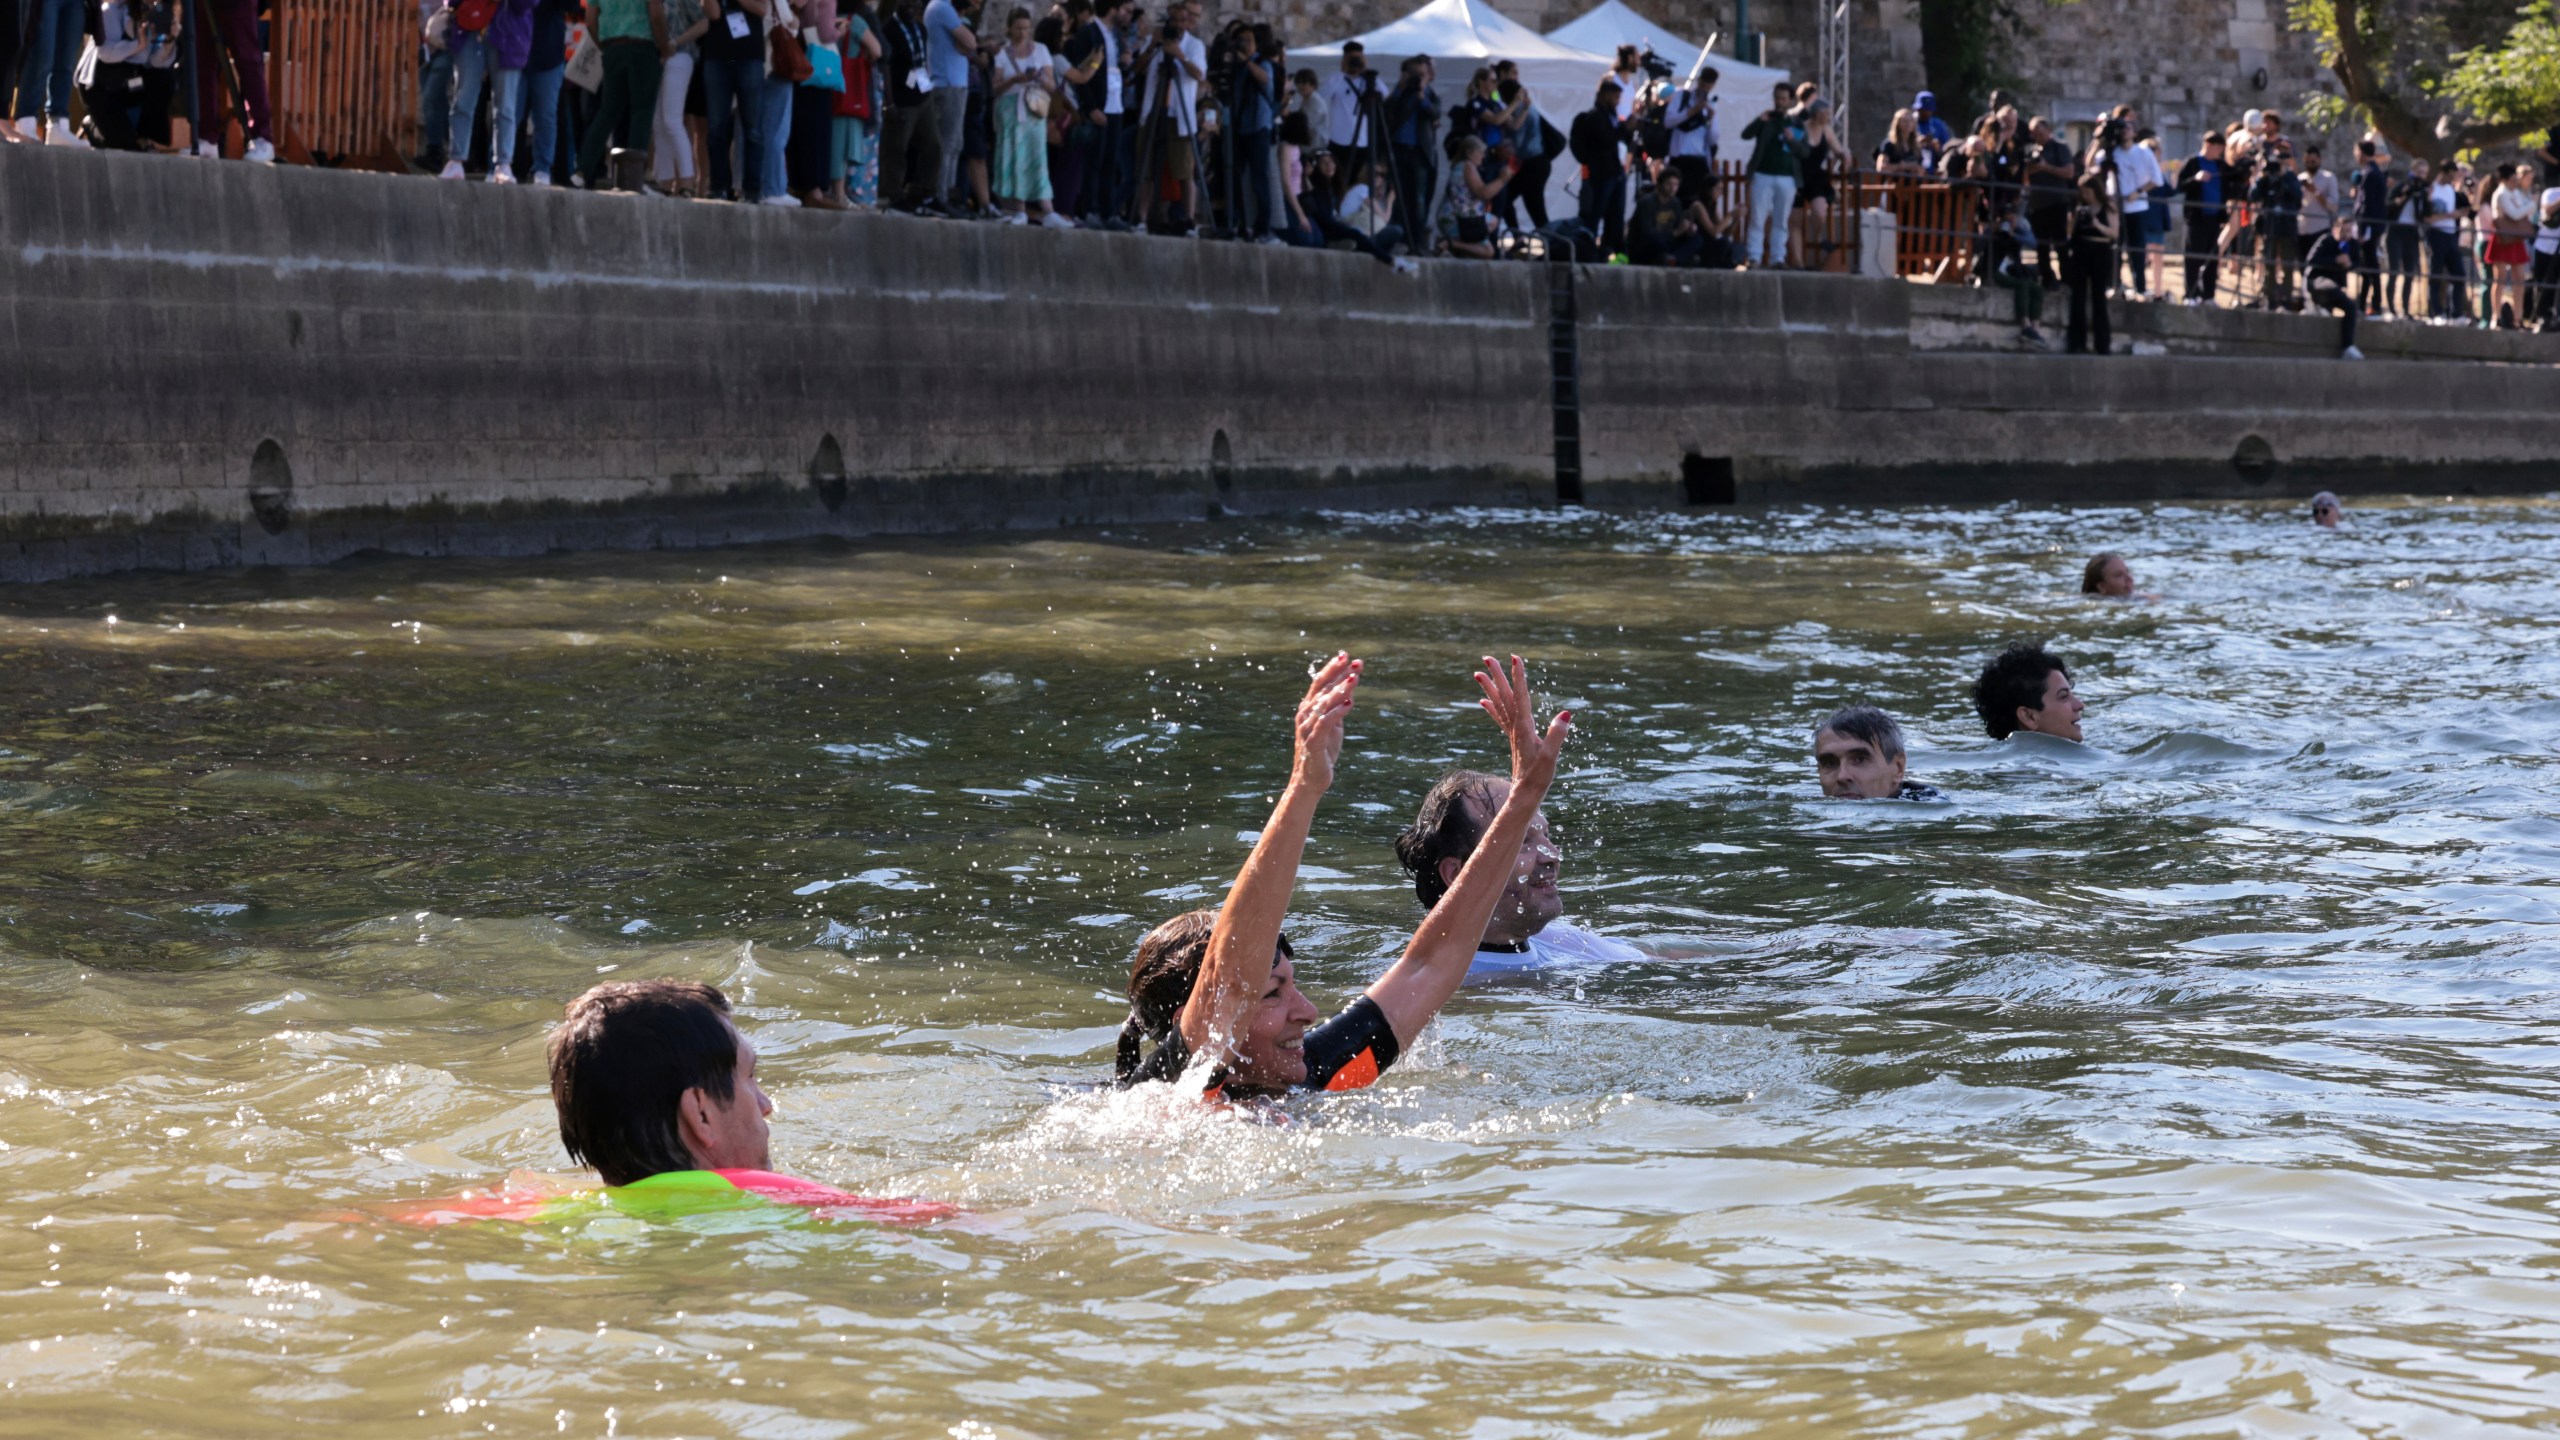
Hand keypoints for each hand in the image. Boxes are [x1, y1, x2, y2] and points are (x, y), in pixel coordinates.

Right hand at [1290, 651, 1360, 791]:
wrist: (1310, 780)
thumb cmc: (1322, 751)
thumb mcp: (1334, 725)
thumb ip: (1339, 706)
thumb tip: (1350, 687)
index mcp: (1308, 708)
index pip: (1320, 683)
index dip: (1332, 668)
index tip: (1346, 655)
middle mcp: (1305, 715)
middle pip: (1321, 689)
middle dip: (1337, 673)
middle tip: (1353, 661)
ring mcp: (1307, 728)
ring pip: (1324, 703)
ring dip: (1340, 690)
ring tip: (1355, 678)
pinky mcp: (1313, 742)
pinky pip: (1325, 723)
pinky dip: (1337, 712)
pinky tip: (1350, 704)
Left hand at [1474, 655, 1568, 800]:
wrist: (1524, 795)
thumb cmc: (1538, 778)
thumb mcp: (1550, 757)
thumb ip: (1557, 736)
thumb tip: (1566, 715)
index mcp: (1524, 728)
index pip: (1521, 696)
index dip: (1518, 676)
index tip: (1514, 658)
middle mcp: (1516, 727)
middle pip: (1504, 696)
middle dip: (1497, 676)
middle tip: (1487, 658)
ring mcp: (1513, 733)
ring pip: (1499, 704)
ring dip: (1489, 688)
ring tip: (1478, 673)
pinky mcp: (1514, 739)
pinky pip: (1500, 718)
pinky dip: (1491, 707)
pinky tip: (1483, 701)